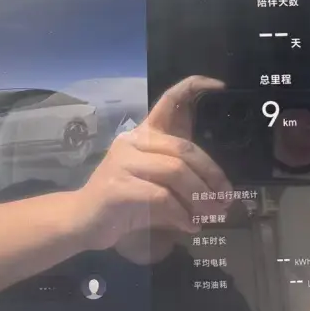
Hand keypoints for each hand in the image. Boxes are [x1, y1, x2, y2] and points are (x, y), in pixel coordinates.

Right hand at [72, 76, 231, 251]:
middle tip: (226, 198)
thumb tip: (221, 189)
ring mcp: (123, 163)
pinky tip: (190, 225)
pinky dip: (182, 214)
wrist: (83, 221)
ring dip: (200, 197)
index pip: (168, 101)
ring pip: (176, 172)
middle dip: (211, 175)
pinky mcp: (118, 188)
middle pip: (183, 149)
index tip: (220, 85)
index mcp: (143, 134)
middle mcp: (132, 141)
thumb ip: (182, 176)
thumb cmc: (125, 201)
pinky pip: (162, 197)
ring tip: (212, 214)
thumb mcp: (156, 181)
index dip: (193, 87)